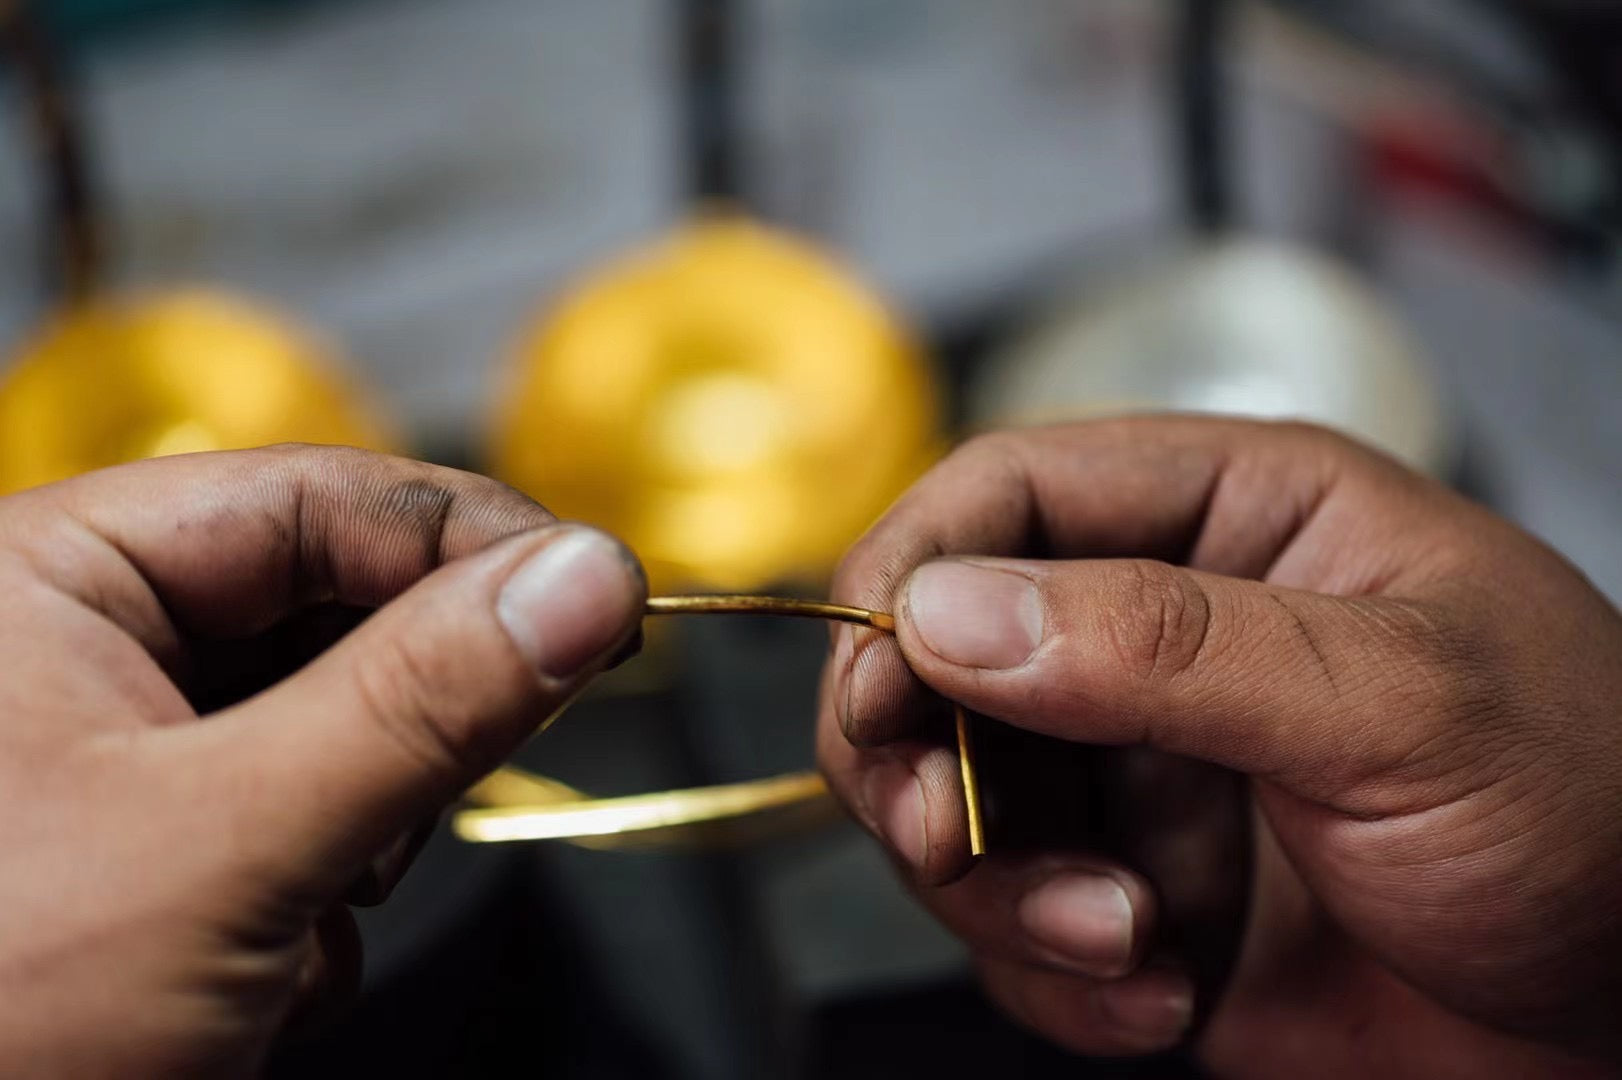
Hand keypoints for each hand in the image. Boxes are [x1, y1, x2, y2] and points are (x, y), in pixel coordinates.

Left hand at [0, 445, 644, 1075]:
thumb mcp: (225, 845)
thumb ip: (421, 701)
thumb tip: (589, 580)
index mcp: (47, 576)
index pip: (320, 498)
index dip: (479, 542)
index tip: (607, 597)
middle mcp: (78, 642)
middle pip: (337, 604)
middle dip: (405, 712)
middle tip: (470, 764)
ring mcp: (118, 748)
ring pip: (335, 719)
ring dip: (362, 822)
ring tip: (307, 907)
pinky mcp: (158, 841)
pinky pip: (304, 810)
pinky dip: (322, 889)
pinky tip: (266, 963)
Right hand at [817, 417, 1621, 1076]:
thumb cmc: (1598, 808)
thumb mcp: (1396, 697)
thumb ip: (1166, 644)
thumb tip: (952, 612)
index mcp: (1233, 520)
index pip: (1011, 492)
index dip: (917, 568)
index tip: (878, 670)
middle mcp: (1163, 639)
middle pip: (945, 655)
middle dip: (922, 754)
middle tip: (941, 826)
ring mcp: (1143, 773)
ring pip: (956, 801)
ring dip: (996, 886)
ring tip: (1114, 936)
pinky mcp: (1135, 896)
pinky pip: (1013, 928)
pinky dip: (1055, 977)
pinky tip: (1158, 994)